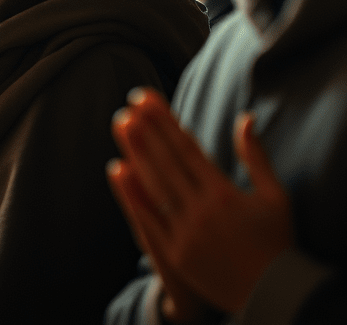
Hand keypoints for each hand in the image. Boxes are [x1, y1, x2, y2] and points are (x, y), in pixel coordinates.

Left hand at [109, 88, 293, 316]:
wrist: (273, 294)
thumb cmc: (276, 241)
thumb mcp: (275, 196)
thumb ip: (256, 156)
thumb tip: (245, 118)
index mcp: (224, 193)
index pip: (187, 149)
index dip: (165, 122)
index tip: (148, 100)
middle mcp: (202, 210)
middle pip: (166, 162)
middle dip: (146, 131)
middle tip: (129, 106)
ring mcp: (186, 232)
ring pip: (154, 185)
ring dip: (135, 154)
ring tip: (122, 126)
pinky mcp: (175, 253)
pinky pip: (148, 218)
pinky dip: (132, 194)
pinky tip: (117, 170)